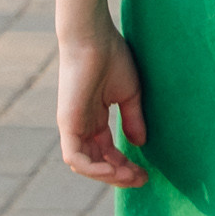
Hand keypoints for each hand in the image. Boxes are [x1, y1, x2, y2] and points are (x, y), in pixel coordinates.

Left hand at [57, 20, 148, 184]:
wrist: (94, 36)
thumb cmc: (112, 57)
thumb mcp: (129, 94)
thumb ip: (133, 119)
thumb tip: (140, 143)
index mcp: (94, 119)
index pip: (107, 153)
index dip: (126, 166)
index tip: (146, 173)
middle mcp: (81, 126)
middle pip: (97, 163)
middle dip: (120, 175)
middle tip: (142, 179)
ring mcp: (72, 126)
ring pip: (85, 165)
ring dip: (108, 176)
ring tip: (131, 176)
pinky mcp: (68, 123)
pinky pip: (75, 157)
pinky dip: (94, 169)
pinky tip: (114, 171)